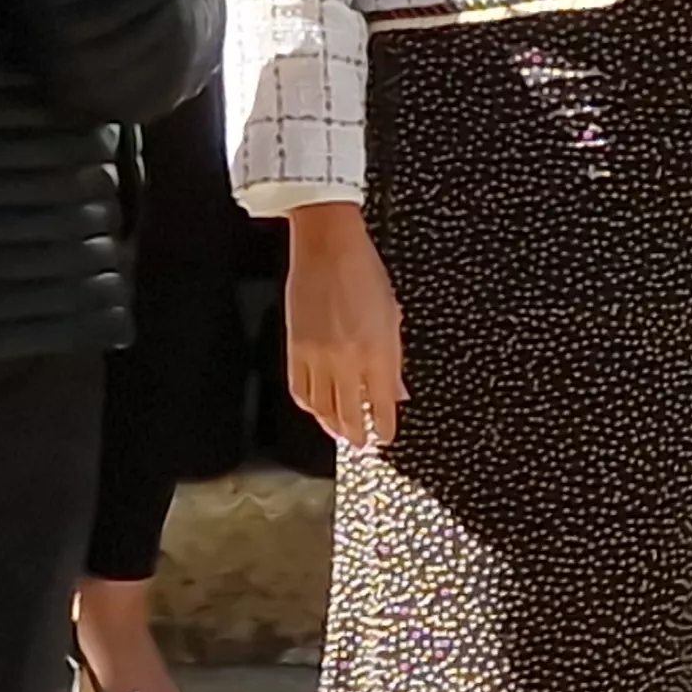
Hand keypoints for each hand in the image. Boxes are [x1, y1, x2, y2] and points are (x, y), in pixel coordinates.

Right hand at [283, 202, 405, 450]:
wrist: (327, 247)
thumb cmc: (365, 272)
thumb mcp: (392, 314)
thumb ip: (394, 358)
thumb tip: (397, 390)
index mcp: (377, 350)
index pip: (380, 404)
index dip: (384, 426)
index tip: (387, 436)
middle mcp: (346, 359)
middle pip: (348, 413)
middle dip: (356, 434)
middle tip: (361, 443)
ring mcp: (317, 356)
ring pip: (321, 407)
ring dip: (331, 426)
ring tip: (340, 433)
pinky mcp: (294, 349)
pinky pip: (299, 389)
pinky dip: (308, 406)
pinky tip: (316, 410)